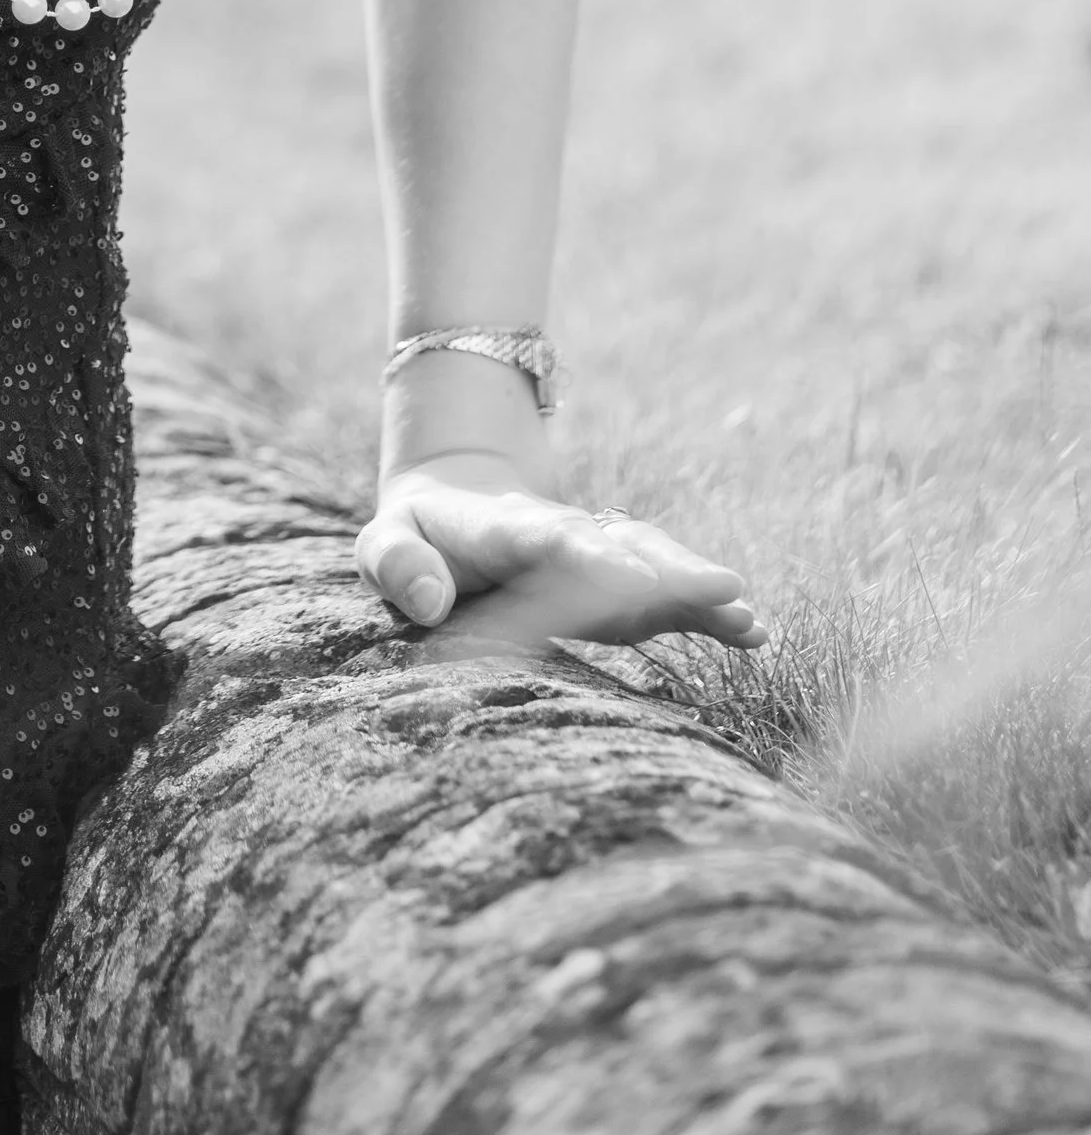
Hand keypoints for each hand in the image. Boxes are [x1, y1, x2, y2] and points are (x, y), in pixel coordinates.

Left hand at [357, 446, 763, 653]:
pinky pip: (665, 594)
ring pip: (654, 566)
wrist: (457, 500)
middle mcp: (565, 536)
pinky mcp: (618, 582)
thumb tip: (429, 603)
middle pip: (621, 549)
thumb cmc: (415, 537)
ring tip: (747, 620)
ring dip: (697, 591)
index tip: (629, 576)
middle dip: (667, 572)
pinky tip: (752, 634)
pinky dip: (705, 611)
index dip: (588, 556)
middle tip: (721, 592)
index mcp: (504, 528)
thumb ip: (397, 565)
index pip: (548, 538)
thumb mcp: (383, 544)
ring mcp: (599, 557)